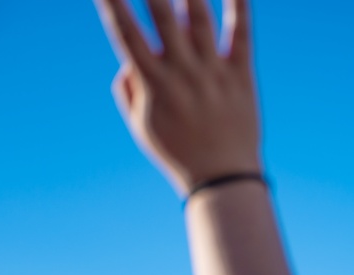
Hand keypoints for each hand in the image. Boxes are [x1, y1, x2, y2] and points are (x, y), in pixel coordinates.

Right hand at [94, 0, 261, 193]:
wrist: (223, 178)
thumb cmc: (178, 153)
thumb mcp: (141, 126)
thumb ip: (128, 89)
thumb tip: (128, 57)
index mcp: (153, 83)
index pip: (125, 32)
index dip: (111, 1)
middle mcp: (182, 72)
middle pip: (162, 15)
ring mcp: (213, 73)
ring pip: (199, 18)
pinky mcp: (241, 77)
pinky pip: (241, 35)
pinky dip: (239, 7)